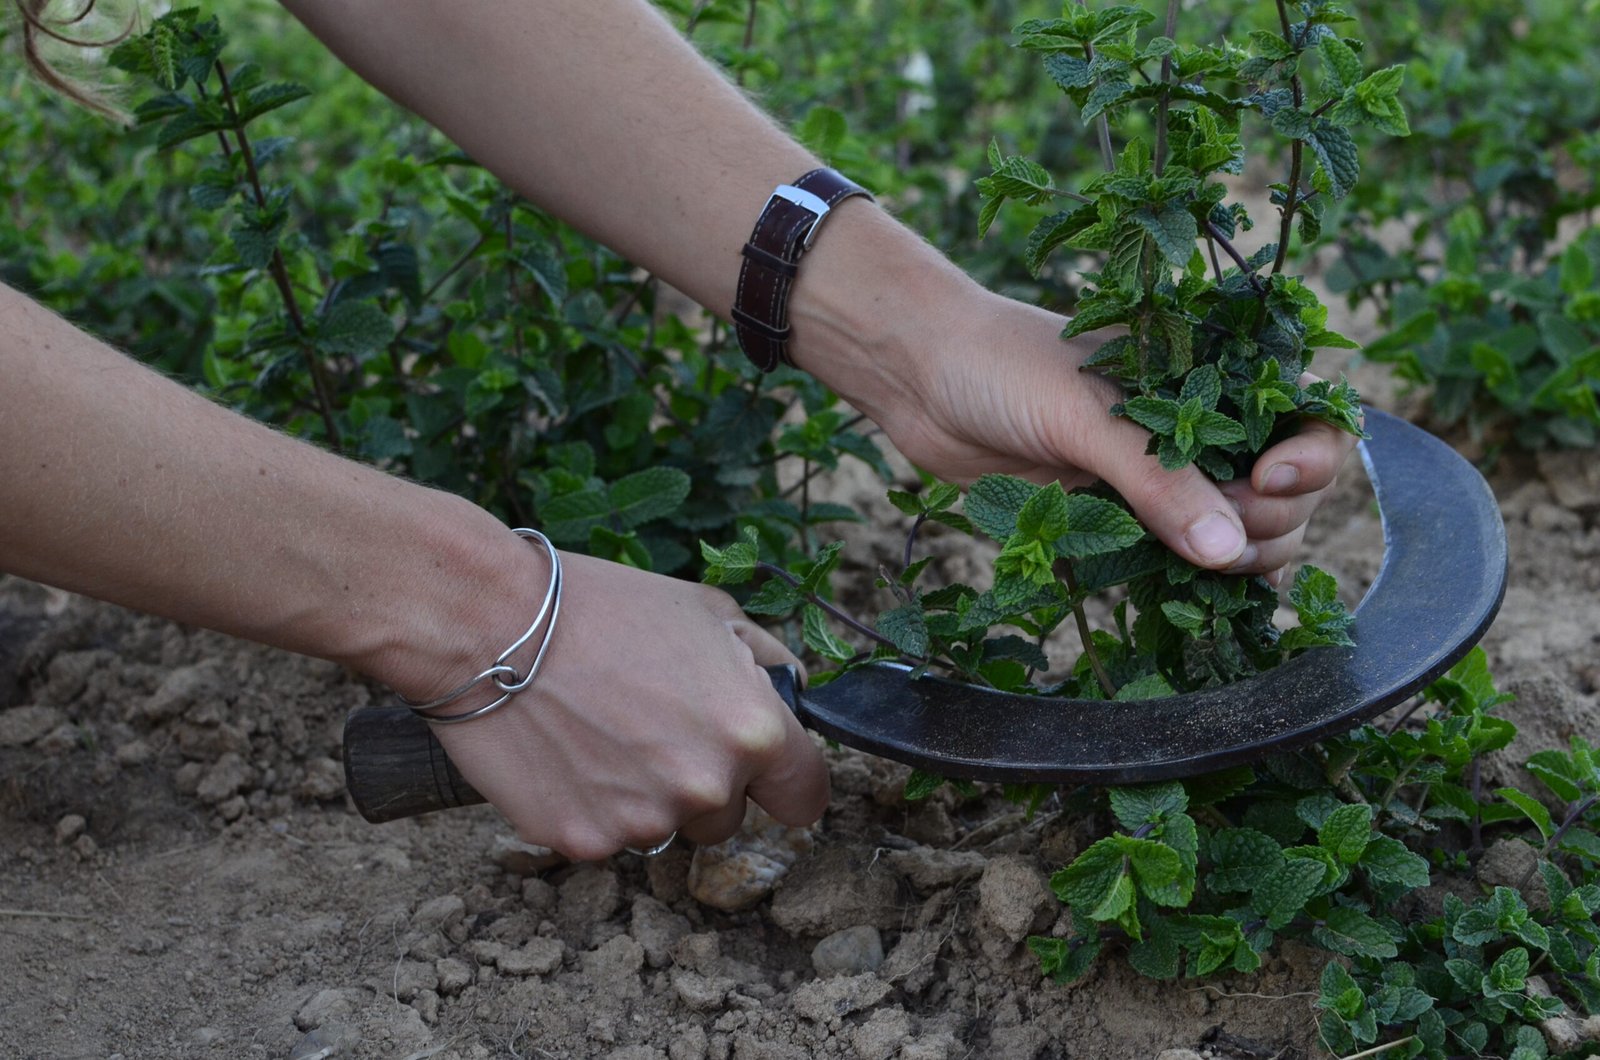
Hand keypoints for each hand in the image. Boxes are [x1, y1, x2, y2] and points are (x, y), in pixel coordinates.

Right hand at [410, 552, 828, 861]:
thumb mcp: (707, 611)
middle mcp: (706, 787)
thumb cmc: (603, 606)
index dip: (785, 780)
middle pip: (730, 819)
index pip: (806, 794)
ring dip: (645, 797)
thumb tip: (794, 691)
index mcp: (751, 731)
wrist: (493, 621)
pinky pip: (604, 837)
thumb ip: (766, 661)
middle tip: (652, 727)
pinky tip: (564, 754)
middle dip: (703, 784)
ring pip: (664, 829)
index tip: (766, 774)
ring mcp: (643, 821)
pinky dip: (589, 806)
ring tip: (599, 733)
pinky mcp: (582, 841)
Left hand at [870, 290, 1357, 581]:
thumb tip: (1228, 550)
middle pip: (1289, 492)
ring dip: (1240, 559)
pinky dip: (1194, 582)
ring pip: (1241, 534)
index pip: (1307, 419)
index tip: (1267, 479)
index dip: (1311, 457)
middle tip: (1222, 534)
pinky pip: (1179, 559)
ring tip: (1196, 564)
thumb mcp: (1087, 415)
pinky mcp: (1119, 516)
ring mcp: (1161, 476)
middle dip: (1273, 520)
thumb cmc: (1005, 367)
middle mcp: (1198, 428)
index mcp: (1211, 376)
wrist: (921, 377)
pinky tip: (1187, 595)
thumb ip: (1157, 481)